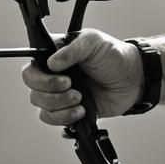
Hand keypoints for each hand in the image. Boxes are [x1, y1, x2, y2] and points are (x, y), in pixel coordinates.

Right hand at [22, 29, 142, 125]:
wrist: (133, 79)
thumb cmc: (114, 56)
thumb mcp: (94, 42)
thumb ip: (72, 50)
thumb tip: (52, 63)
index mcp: (54, 57)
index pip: (31, 69)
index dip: (40, 78)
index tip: (63, 78)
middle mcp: (54, 76)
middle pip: (34, 91)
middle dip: (52, 94)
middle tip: (73, 89)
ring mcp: (61, 95)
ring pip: (43, 108)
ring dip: (60, 107)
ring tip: (81, 100)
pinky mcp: (70, 110)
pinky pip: (55, 120)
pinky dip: (65, 119)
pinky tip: (81, 112)